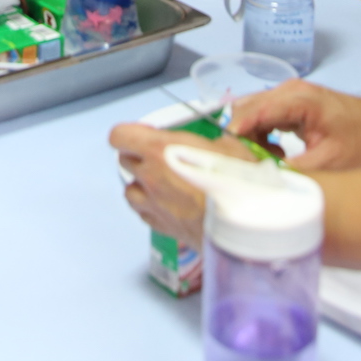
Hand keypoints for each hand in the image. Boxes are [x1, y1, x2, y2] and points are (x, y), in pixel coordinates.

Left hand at [110, 123, 254, 245]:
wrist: (240, 225)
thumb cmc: (235, 185)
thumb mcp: (230, 148)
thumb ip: (212, 143)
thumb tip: (216, 144)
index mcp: (160, 150)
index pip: (120, 136)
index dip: (130, 133)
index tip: (145, 134)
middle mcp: (150, 176)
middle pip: (125, 161)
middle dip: (138, 156)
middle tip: (158, 156)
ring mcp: (153, 204)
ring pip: (130, 190)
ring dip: (141, 185)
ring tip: (161, 182)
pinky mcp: (161, 226)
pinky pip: (144, 213)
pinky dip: (150, 208)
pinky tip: (166, 204)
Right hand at [226, 79, 360, 171]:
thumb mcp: (329, 162)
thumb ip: (295, 170)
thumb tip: (265, 180)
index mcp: (298, 100)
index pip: (254, 111)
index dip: (236, 132)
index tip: (223, 153)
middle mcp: (288, 91)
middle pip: (245, 109)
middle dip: (240, 137)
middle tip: (248, 164)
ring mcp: (287, 94)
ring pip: (250, 113)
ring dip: (251, 137)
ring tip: (270, 159)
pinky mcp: (288, 102)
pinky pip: (261, 116)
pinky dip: (260, 135)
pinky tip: (276, 152)